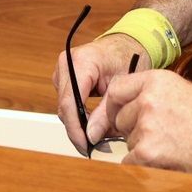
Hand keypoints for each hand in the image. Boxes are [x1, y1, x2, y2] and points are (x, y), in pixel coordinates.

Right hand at [52, 33, 145, 152]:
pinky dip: (78, 113)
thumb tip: (91, 137)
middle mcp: (68, 63)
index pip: (70, 102)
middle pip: (65, 106)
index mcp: (82, 62)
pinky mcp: (64, 76)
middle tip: (93, 146)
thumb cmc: (128, 58)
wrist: (127, 45)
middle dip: (77, 129)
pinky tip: (91, 121)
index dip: (75, 128)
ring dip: (78, 122)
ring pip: (65, 106)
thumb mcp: (122, 88)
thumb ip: (105, 114)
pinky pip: (67, 101)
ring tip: (97, 134)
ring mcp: (63, 69)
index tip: (85, 146)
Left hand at [90, 69, 191, 175]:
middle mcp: (148, 100)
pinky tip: (164, 160)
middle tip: (158, 134)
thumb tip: (126, 107)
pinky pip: (130, 161)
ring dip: (142, 147)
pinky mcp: (147, 151)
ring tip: (170, 145)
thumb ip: (151, 94)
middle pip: (119, 118)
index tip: (114, 114)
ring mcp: (146, 125)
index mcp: (156, 80)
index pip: (116, 89)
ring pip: (127, 140)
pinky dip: (142, 165)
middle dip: (132, 129)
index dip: (113, 105)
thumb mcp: (181, 91)